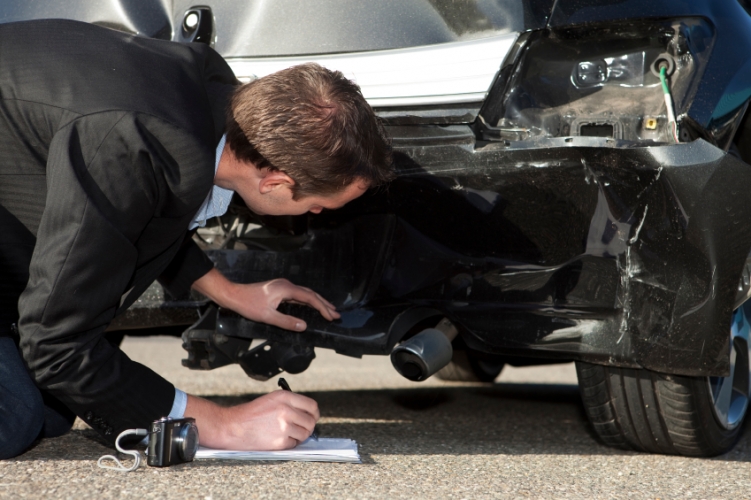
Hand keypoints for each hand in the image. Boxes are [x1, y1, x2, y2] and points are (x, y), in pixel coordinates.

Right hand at [186, 392, 319, 449]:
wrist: (232, 426)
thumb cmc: (249, 414)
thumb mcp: (271, 399)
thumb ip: (290, 403)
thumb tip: (308, 414)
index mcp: (284, 397)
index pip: (312, 405)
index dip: (314, 413)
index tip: (312, 417)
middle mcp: (286, 410)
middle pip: (311, 421)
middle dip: (308, 426)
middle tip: (301, 429)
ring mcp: (284, 426)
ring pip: (305, 434)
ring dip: (299, 436)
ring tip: (286, 434)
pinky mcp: (280, 441)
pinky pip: (294, 444)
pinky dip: (289, 444)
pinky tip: (278, 439)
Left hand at [192, 268, 339, 330]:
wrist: (233, 295)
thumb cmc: (248, 305)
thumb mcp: (267, 317)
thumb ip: (286, 322)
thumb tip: (304, 326)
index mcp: (286, 289)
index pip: (310, 298)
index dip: (322, 307)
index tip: (331, 316)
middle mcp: (287, 285)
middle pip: (311, 294)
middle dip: (324, 304)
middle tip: (336, 314)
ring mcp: (283, 286)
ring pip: (305, 294)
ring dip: (318, 302)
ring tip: (328, 310)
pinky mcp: (279, 290)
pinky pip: (298, 295)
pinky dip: (308, 301)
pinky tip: (311, 306)